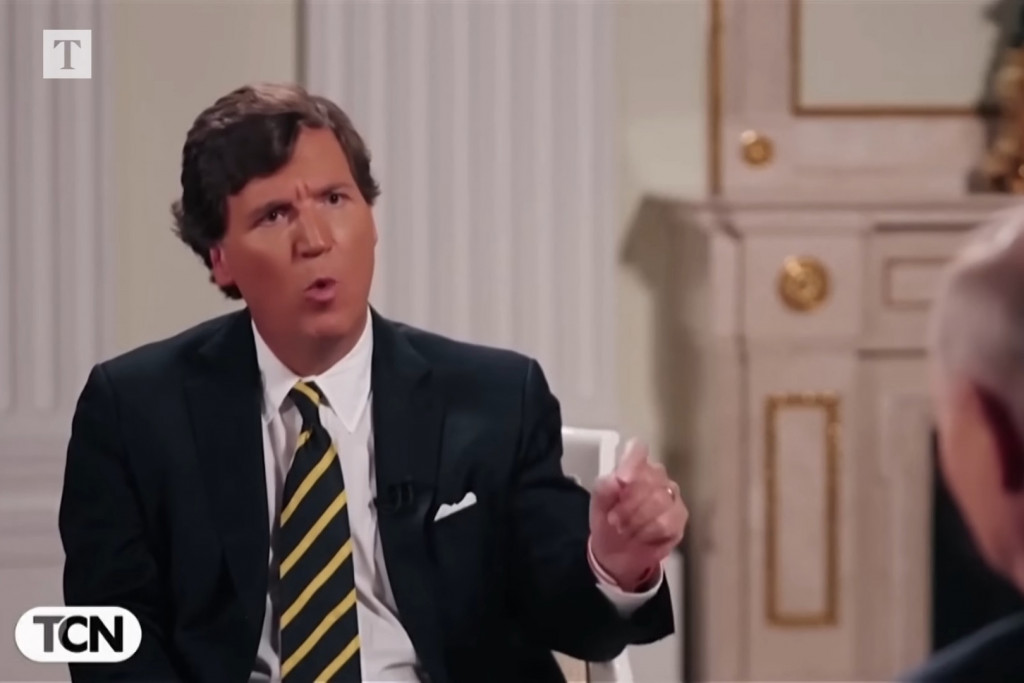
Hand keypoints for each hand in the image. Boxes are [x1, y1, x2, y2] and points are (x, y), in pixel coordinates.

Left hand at [589, 439, 687, 589]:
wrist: (617, 552)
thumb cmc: (608, 519)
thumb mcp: (598, 503)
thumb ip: (604, 488)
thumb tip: (617, 479)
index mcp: (634, 466)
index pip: (638, 449)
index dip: (632, 462)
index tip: (622, 481)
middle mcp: (657, 475)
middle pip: (649, 479)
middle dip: (628, 504)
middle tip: (614, 520)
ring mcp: (672, 495)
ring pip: (659, 501)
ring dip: (637, 520)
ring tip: (625, 530)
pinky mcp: (680, 516)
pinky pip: (667, 521)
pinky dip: (649, 532)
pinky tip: (641, 537)